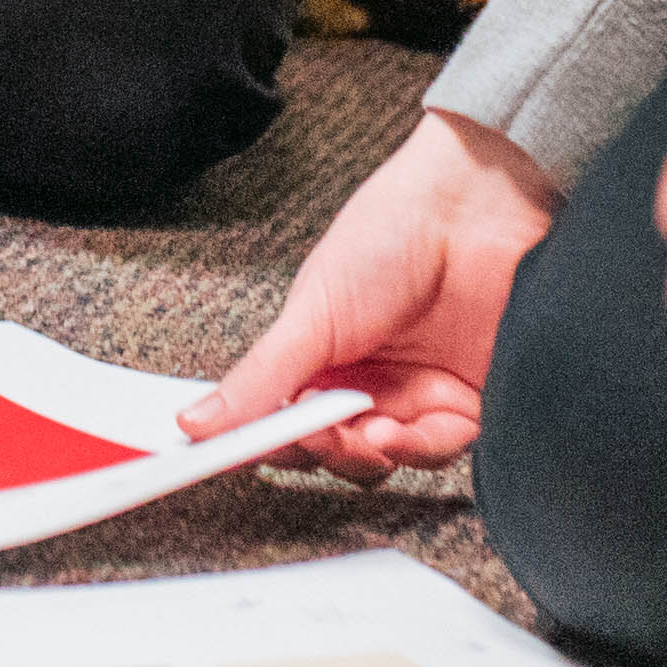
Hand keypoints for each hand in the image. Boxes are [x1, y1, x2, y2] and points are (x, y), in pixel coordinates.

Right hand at [186, 110, 559, 476]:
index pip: (282, 422)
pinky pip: (437, 450)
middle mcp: (366, 381)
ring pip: (382, 460)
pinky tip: (395, 430)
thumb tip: (194, 422)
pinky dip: (414, 449)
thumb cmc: (389, 234)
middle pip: (331, 450)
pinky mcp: (468, 401)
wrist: (471, 206)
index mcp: (319, 359)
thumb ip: (259, 379)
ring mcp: (417, 393)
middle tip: (309, 435)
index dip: (263, 444)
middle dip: (317, 452)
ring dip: (364, 455)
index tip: (239, 457)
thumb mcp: (311, 313)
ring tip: (360, 430)